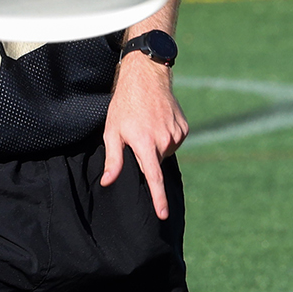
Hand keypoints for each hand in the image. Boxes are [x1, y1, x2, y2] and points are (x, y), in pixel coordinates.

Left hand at [99, 52, 186, 218]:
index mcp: (145, 144)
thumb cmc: (124, 105)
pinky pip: (174, 143)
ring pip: (165, 153)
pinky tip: (157, 122)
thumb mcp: (112, 131)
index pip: (154, 178)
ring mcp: (177, 135)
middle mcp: (164, 141)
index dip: (158, 198)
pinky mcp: (184, 129)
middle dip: (145, 157)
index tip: (163, 214)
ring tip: (147, 125)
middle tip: (135, 136)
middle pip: (155, 164)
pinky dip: (165, 138)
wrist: (147, 77)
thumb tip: (108, 182)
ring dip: (155, 146)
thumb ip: (113, 159)